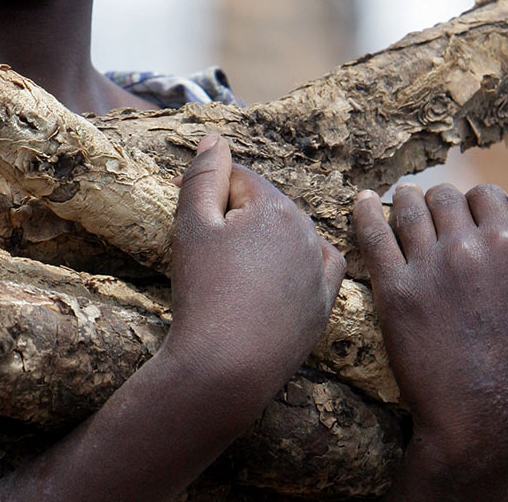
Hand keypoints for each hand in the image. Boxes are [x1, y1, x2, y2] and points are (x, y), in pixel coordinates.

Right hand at [161, 134, 346, 417]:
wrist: (226, 366)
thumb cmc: (203, 293)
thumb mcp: (192, 226)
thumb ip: (203, 176)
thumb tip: (215, 140)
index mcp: (275, 206)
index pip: (237, 178)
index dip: (205, 191)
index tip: (183, 213)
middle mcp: (307, 230)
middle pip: (263, 206)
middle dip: (235, 217)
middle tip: (203, 250)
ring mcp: (319, 268)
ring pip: (289, 235)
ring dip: (263, 240)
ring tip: (230, 271)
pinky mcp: (324, 302)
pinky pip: (318, 267)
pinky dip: (299, 263)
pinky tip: (280, 271)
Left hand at [353, 166, 507, 499]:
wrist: (482, 413)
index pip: (484, 194)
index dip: (474, 205)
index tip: (465, 221)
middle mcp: (470, 249)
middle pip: (445, 196)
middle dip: (439, 204)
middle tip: (433, 218)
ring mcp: (430, 269)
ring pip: (409, 207)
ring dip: (405, 202)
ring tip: (402, 206)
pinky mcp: (394, 292)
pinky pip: (374, 234)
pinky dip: (366, 212)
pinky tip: (364, 202)